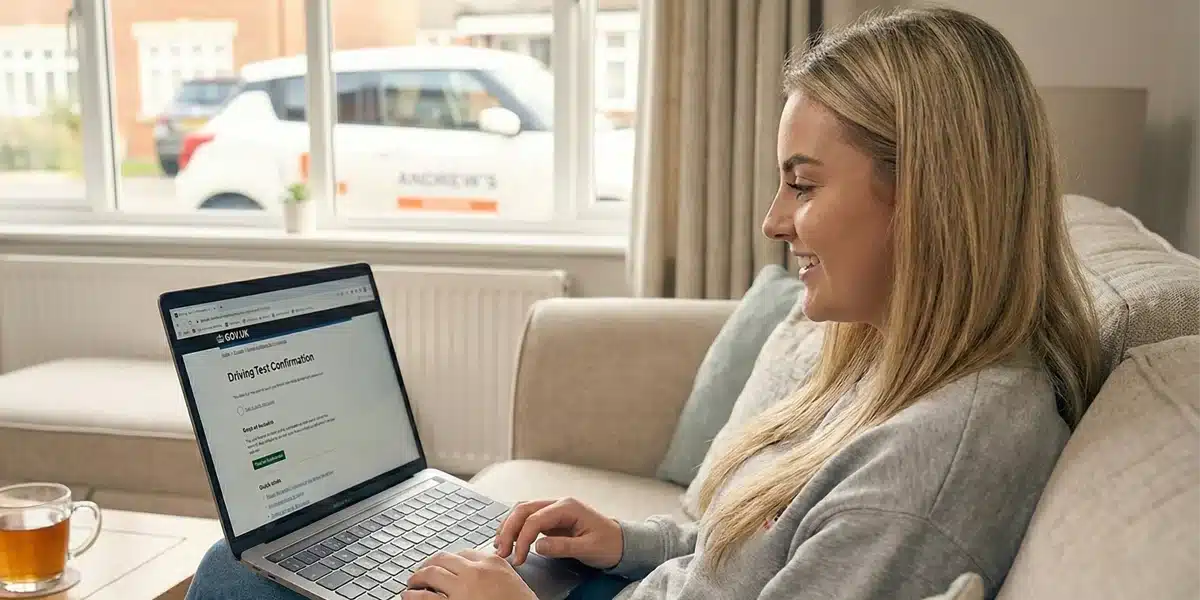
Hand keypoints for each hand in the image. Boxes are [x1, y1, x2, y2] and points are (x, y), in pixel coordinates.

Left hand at [402, 549, 534, 599]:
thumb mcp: (511, 582)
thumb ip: (494, 573)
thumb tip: (477, 573)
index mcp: (492, 563)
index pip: (464, 553)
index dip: (449, 560)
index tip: (444, 565)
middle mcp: (475, 572)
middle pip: (443, 559)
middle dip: (428, 564)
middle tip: (421, 572)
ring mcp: (462, 589)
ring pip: (430, 574)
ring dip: (417, 578)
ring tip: (412, 584)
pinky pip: (426, 598)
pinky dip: (414, 596)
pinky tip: (409, 597)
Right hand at [495, 497, 622, 568]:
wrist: (621, 543)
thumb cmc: (609, 544)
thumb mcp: (589, 548)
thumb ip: (564, 547)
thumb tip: (538, 546)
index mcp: (568, 507)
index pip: (535, 519)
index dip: (522, 538)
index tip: (518, 558)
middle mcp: (558, 504)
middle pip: (524, 509)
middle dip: (509, 529)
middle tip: (502, 551)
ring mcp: (554, 510)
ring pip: (523, 511)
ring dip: (509, 527)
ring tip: (500, 546)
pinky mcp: (552, 519)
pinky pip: (528, 519)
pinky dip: (515, 528)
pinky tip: (509, 540)